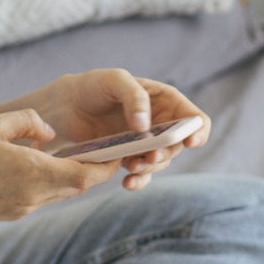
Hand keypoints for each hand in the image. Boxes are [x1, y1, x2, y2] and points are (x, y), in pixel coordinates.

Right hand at [0, 107, 121, 229]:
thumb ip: (29, 121)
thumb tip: (50, 132)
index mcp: (33, 171)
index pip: (87, 174)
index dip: (107, 164)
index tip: (117, 150)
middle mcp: (35, 195)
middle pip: (80, 185)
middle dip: (96, 168)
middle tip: (104, 149)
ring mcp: (26, 208)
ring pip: (63, 192)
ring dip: (74, 175)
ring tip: (77, 153)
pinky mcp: (15, 214)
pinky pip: (44, 197)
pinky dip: (52, 182)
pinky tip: (39, 166)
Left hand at [29, 71, 210, 191]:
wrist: (66, 106)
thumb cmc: (93, 86)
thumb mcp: (114, 80)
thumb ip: (134, 97)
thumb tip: (146, 126)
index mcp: (165, 100)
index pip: (194, 118)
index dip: (197, 131)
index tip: (190, 142)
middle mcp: (160, 123)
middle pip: (178, 145)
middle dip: (166, 153)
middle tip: (148, 156)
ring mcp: (146, 142)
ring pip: (160, 161)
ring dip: (150, 167)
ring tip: (131, 169)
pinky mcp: (130, 158)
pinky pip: (143, 173)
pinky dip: (138, 180)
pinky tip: (127, 183)